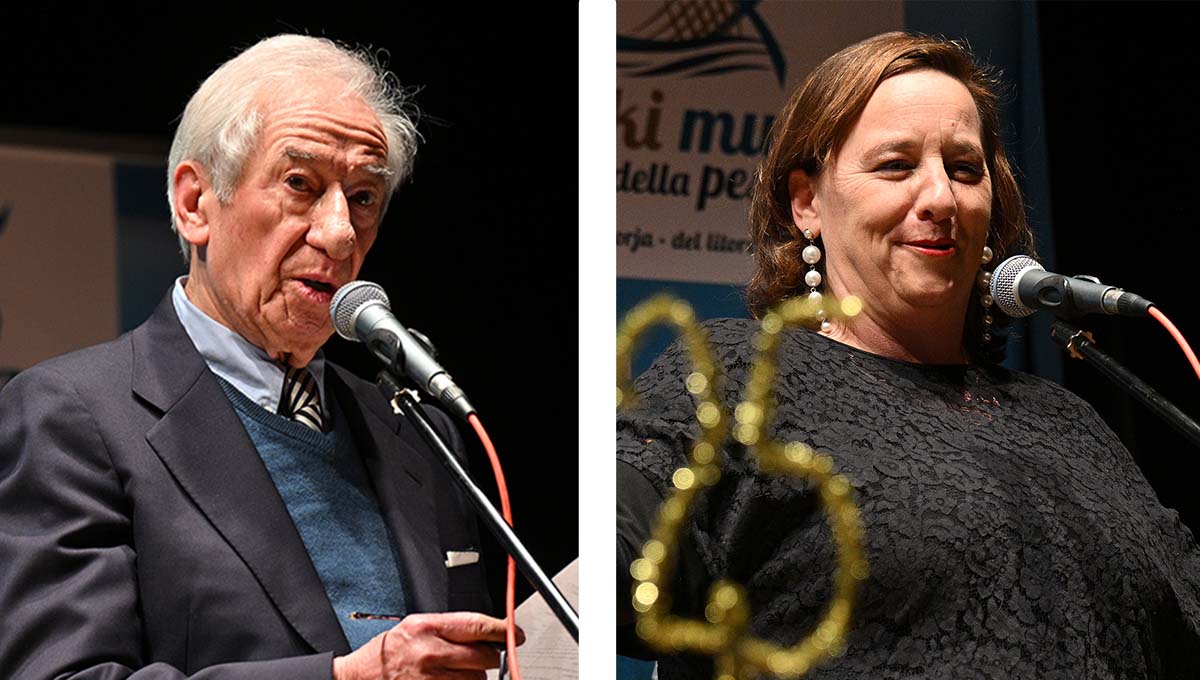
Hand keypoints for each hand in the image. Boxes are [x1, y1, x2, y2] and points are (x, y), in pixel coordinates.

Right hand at [332, 611, 523, 679]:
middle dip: (490, 657)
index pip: (477, 626)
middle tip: (484, 656)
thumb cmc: (387, 653)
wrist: (358, 679)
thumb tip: (485, 632)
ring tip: (457, 673)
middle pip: (484, 656)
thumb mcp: (415, 626)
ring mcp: (432, 679)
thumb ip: (450, 628)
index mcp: (428, 627)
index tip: (516, 634)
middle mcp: (431, 653)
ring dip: (476, 677)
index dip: (503, 630)